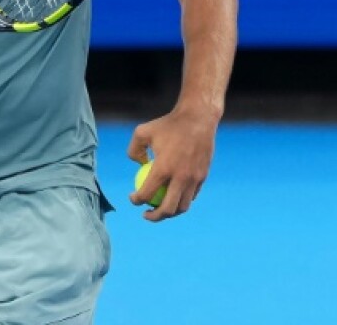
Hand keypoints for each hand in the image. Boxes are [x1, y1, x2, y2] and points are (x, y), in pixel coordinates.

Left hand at [127, 106, 219, 221]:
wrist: (198, 118)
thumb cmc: (168, 124)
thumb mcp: (142, 132)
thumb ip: (133, 150)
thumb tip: (137, 165)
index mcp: (163, 168)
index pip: (146, 194)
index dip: (136, 201)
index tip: (133, 199)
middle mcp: (180, 177)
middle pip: (167, 209)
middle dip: (154, 217)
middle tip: (146, 213)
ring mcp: (194, 179)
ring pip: (182, 206)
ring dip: (170, 212)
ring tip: (161, 209)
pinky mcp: (203, 176)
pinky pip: (192, 195)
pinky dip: (182, 200)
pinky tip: (174, 195)